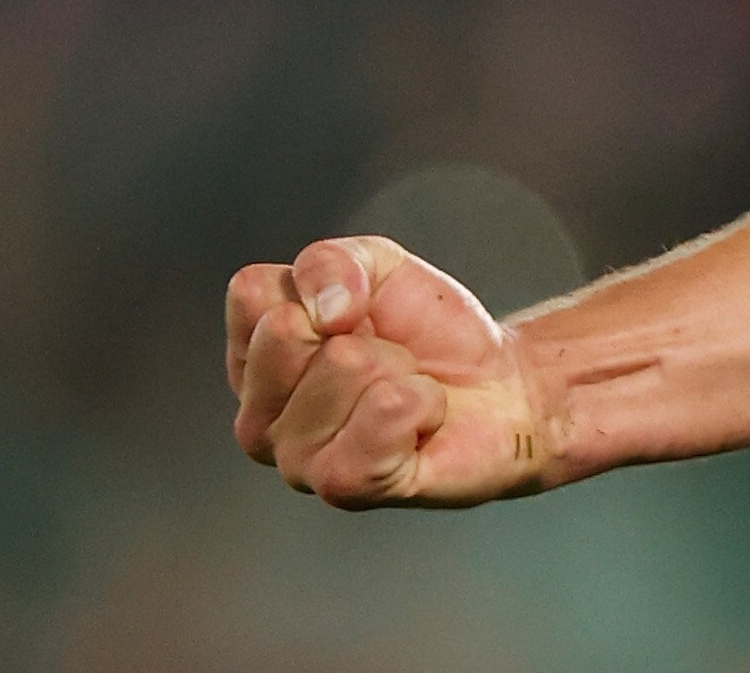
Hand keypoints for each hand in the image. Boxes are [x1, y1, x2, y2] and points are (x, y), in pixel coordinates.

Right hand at [227, 236, 555, 508]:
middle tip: (388, 356)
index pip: (251, 293)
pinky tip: (420, 420)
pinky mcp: (343, 486)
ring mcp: (294, 460)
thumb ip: (330, 261)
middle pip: (290, 331)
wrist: (497, 384)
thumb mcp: (378, 266)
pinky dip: (424, 401)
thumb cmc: (425, 331)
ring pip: (347, 367)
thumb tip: (322, 310)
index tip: (356, 311)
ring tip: (405, 389)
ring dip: (400, 369)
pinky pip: (387, 412)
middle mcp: (256, 416)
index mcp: (252, 358)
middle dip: (363, 330)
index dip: (324, 283)